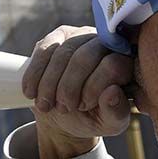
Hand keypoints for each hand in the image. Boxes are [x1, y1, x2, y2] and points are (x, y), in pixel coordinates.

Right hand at [21, 26, 132, 158]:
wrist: (63, 113)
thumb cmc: (93, 117)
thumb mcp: (108, 122)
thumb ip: (115, 112)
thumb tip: (112, 93)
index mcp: (126, 62)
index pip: (113, 65)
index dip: (94, 86)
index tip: (83, 107)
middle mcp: (106, 43)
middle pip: (85, 57)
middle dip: (69, 86)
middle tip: (63, 108)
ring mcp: (82, 35)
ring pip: (62, 52)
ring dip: (49, 83)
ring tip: (45, 105)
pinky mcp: (59, 35)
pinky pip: (44, 49)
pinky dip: (35, 74)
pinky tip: (31, 92)